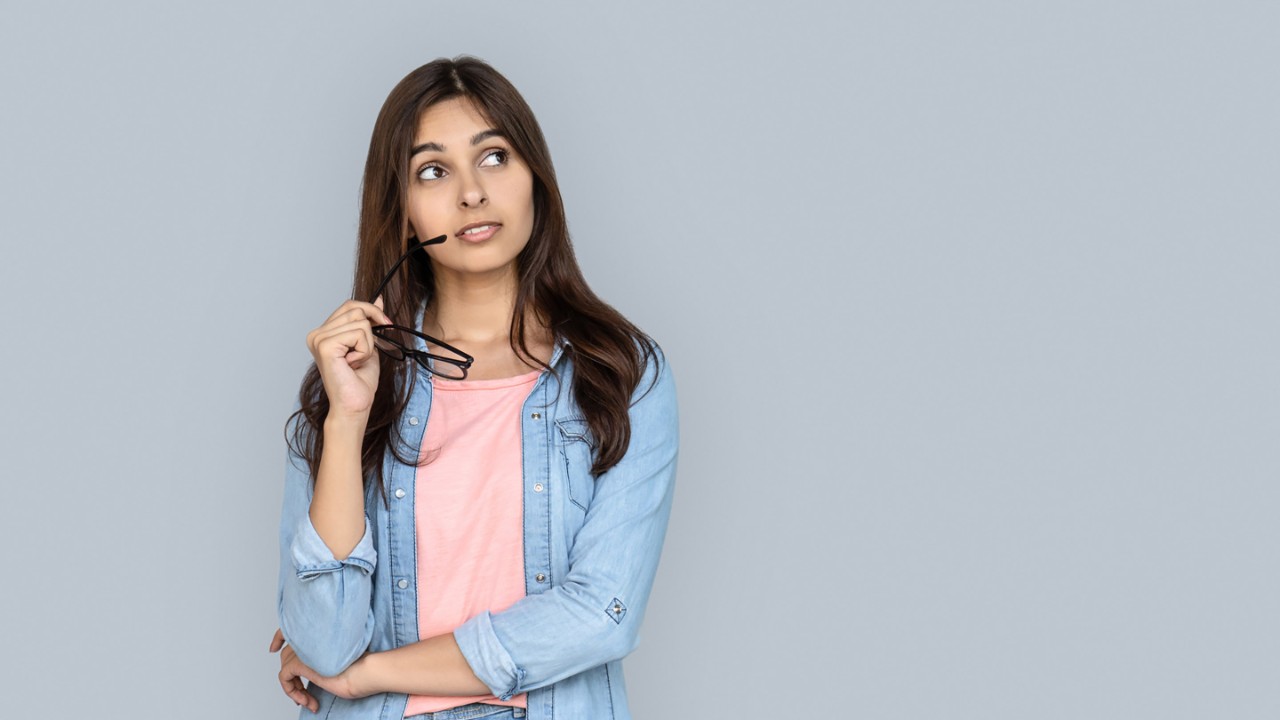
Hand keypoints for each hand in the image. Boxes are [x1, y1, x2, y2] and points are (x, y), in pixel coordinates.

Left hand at [270, 628, 370, 711]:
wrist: (366, 672)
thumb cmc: (361, 669)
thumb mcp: (337, 661)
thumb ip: (321, 658)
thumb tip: (312, 667)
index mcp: (320, 634)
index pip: (292, 630)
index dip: (279, 637)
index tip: (274, 648)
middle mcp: (310, 638)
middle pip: (287, 653)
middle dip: (292, 676)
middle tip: (303, 693)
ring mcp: (304, 649)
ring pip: (285, 665)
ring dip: (293, 688)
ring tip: (307, 700)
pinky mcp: (300, 662)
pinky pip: (284, 677)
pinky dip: (291, 691)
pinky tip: (304, 700)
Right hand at [305, 297, 393, 418]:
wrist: (354, 406)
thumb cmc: (359, 382)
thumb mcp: (369, 344)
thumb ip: (370, 321)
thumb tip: (378, 298)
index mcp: (323, 333)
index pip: (350, 305)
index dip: (371, 312)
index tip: (385, 324)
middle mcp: (316, 334)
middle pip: (355, 308)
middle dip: (372, 328)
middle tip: (367, 352)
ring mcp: (319, 339)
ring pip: (360, 321)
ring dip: (368, 344)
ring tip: (356, 362)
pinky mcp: (325, 346)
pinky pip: (359, 334)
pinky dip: (365, 350)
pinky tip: (353, 364)